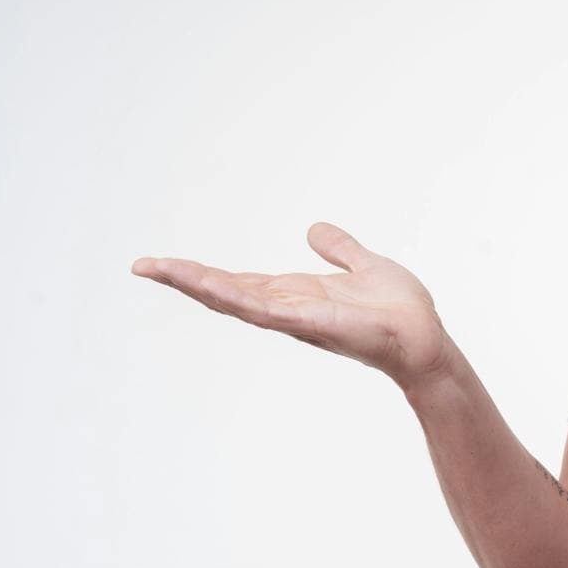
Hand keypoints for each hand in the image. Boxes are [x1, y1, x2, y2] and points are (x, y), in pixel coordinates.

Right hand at [131, 221, 454, 388]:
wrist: (426, 338)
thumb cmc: (400, 311)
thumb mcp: (364, 265)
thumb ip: (340, 249)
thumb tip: (314, 229)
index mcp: (295, 294)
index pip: (239, 281)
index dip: (202, 273)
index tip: (163, 263)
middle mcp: (288, 309)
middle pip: (225, 292)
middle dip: (184, 279)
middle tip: (141, 265)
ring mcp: (296, 319)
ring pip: (235, 300)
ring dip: (197, 285)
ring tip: (158, 269)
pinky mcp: (311, 324)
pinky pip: (266, 310)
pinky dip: (236, 298)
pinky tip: (208, 285)